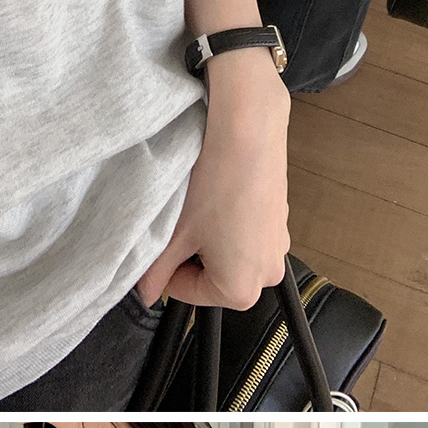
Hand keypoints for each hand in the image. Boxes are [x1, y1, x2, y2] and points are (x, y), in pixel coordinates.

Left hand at [135, 47, 289, 312]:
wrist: (248, 132)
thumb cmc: (211, 186)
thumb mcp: (173, 233)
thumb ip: (155, 272)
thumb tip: (146, 294)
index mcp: (241, 290)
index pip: (186, 292)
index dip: (164, 269)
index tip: (156, 243)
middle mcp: (268, 275)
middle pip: (212, 275)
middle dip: (190, 254)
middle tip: (176, 222)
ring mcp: (279, 245)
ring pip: (229, 253)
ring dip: (209, 238)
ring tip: (198, 206)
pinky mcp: (282, 219)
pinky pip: (247, 233)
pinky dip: (229, 222)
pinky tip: (219, 194)